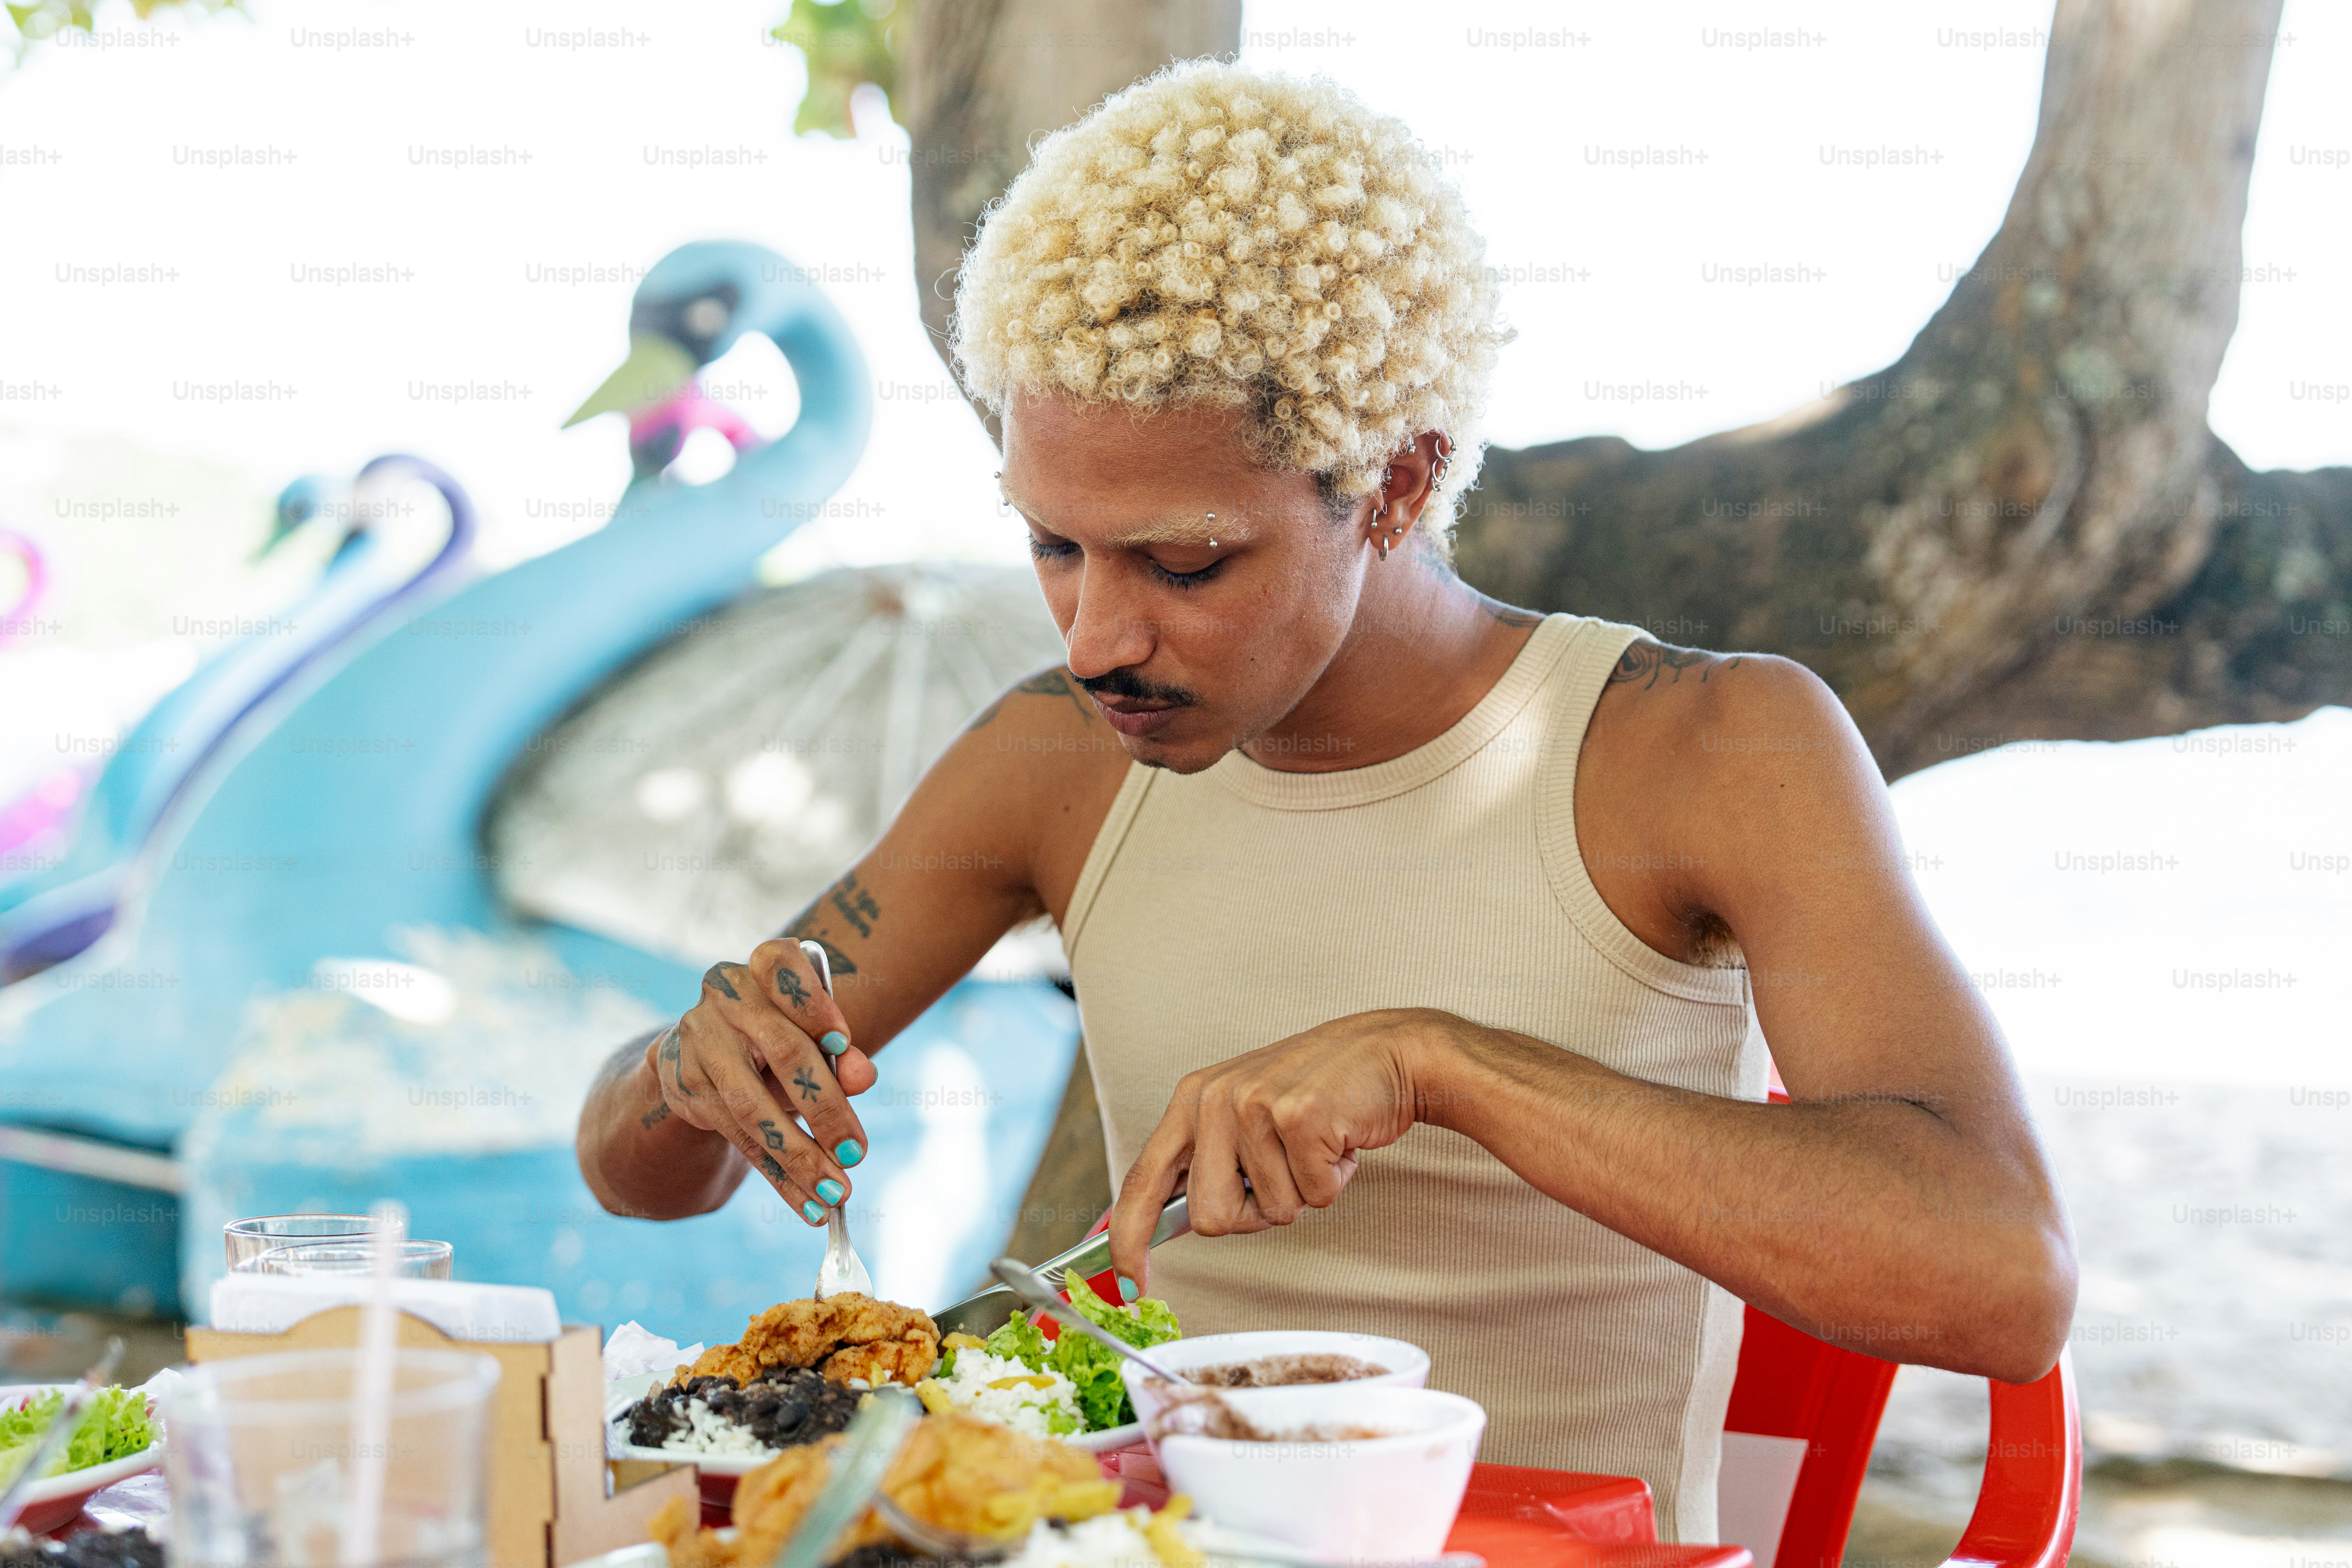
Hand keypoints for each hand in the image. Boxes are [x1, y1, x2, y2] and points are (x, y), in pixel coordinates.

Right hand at [647, 938, 876, 1225]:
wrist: (715, 1048)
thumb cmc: (785, 1035)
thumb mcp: (817, 1038)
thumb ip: (843, 1054)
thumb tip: (863, 1076)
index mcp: (764, 966)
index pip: (782, 968)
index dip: (814, 1005)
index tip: (845, 1043)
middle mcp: (724, 994)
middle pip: (781, 1051)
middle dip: (825, 1109)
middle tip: (858, 1153)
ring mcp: (698, 1042)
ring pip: (753, 1108)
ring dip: (799, 1158)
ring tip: (836, 1194)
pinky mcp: (685, 1087)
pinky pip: (738, 1139)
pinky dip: (777, 1176)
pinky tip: (807, 1204)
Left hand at [1105, 1009, 1440, 1294]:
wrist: (1383, 1051)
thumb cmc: (1315, 1093)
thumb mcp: (1244, 1115)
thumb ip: (1207, 1161)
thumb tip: (1168, 1223)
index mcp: (1191, 1100)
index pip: (1142, 1180)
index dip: (1129, 1240)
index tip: (1128, 1285)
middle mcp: (1213, 1100)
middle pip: (1210, 1218)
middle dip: (1254, 1213)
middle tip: (1283, 1172)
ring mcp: (1254, 1105)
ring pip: (1269, 1211)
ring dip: (1302, 1192)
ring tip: (1313, 1147)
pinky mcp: (1299, 1116)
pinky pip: (1313, 1195)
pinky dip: (1332, 1180)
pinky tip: (1337, 1141)